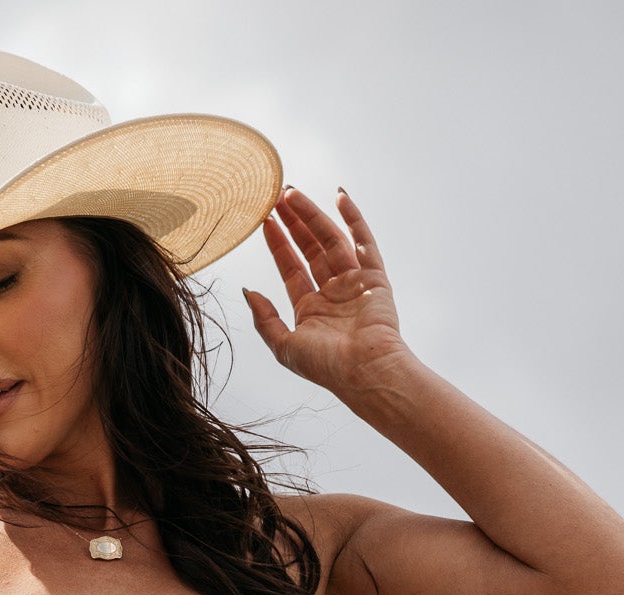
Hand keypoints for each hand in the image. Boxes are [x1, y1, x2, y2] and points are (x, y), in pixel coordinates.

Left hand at [243, 187, 409, 400]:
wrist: (365, 372)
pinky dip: (353, 219)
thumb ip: (264, 319)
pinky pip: (364, 242)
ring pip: (331, 240)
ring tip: (294, 193)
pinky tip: (339, 197)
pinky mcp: (375, 278)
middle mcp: (333, 294)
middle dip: (294, 223)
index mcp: (311, 310)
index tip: (265, 221)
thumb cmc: (326, 367)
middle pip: (310, 249)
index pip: (291, 268)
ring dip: (313, 216)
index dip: (278, 244)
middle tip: (278, 196)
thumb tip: (247, 292)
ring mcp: (355, 284)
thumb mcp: (284, 346)